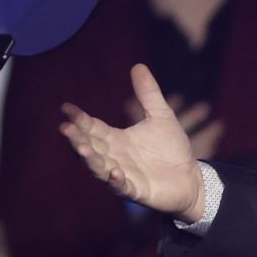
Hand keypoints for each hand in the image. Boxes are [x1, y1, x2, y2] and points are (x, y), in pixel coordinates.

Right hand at [61, 65, 205, 220]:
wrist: (191, 178)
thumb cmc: (171, 149)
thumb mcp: (161, 117)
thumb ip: (149, 94)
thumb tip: (138, 65)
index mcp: (115, 139)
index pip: (92, 127)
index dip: (80, 118)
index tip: (66, 108)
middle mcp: (113, 157)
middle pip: (90, 146)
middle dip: (77, 138)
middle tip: (65, 127)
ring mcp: (122, 175)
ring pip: (99, 167)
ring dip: (90, 159)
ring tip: (82, 148)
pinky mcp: (136, 190)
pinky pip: (122, 187)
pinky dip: (116, 180)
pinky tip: (114, 172)